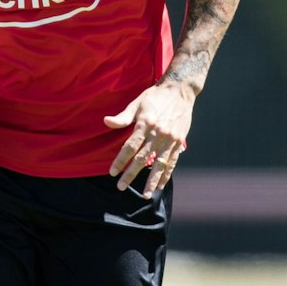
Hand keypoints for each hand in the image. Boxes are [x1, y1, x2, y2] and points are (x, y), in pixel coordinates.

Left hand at [105, 81, 195, 196]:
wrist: (180, 90)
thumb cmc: (155, 96)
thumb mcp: (137, 103)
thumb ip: (123, 117)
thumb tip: (106, 122)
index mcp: (145, 123)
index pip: (130, 146)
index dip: (121, 160)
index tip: (113, 172)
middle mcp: (158, 133)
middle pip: (142, 158)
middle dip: (131, 174)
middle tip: (121, 186)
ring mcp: (170, 139)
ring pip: (159, 164)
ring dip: (151, 180)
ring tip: (145, 195)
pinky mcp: (179, 142)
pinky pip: (172, 161)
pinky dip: (166, 174)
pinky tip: (160, 185)